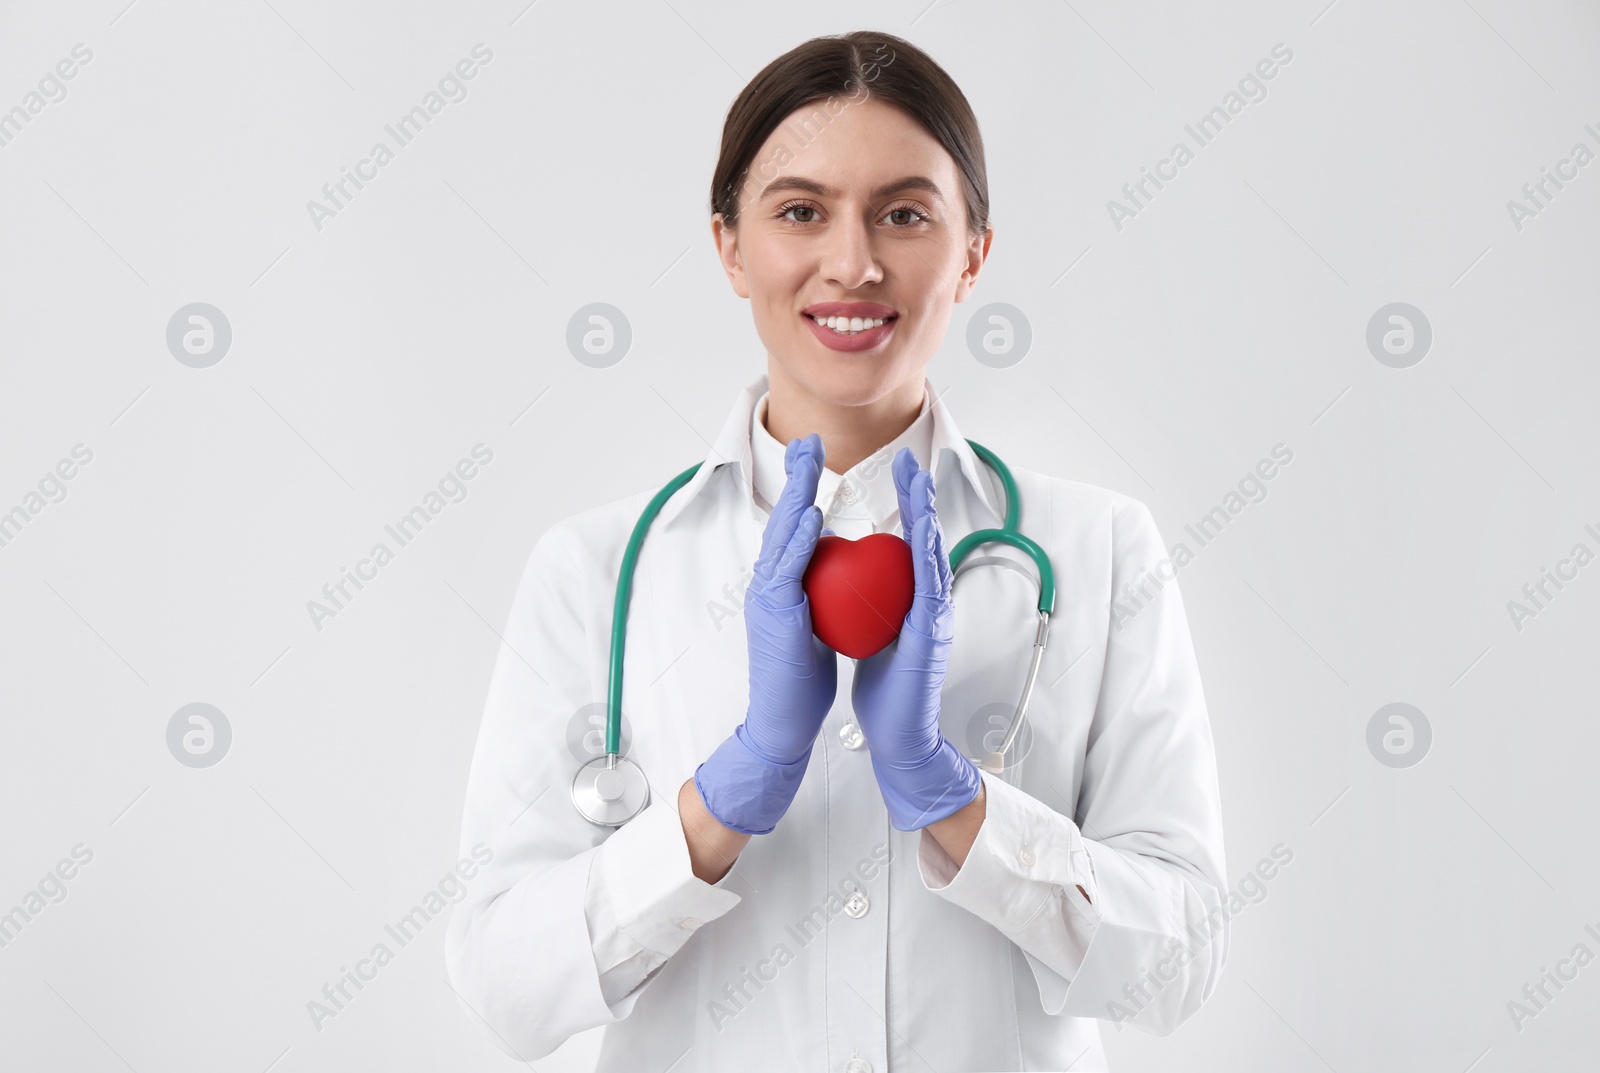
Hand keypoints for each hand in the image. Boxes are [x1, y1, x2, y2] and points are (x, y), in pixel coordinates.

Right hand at [694, 433, 836, 834]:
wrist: (782, 722)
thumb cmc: (801, 679)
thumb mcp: (815, 626)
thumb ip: (821, 595)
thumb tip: (841, 576)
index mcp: (779, 586)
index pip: (791, 528)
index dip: (799, 490)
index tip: (810, 459)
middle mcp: (767, 585)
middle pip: (780, 519)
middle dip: (792, 477)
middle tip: (804, 441)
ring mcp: (767, 598)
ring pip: (780, 535)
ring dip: (795, 493)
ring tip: (806, 460)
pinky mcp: (775, 615)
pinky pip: (786, 569)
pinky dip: (798, 539)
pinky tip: (813, 516)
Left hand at [850, 447, 981, 830]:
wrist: (898, 736)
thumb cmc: (885, 691)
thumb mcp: (871, 637)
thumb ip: (870, 608)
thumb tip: (852, 582)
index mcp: (912, 603)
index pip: (908, 544)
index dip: (907, 506)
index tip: (900, 472)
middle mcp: (928, 604)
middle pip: (925, 539)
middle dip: (919, 497)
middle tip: (911, 461)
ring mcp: (934, 618)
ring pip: (932, 555)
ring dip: (927, 515)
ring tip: (920, 481)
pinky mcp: (931, 636)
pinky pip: (929, 587)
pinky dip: (926, 556)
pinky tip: (922, 531)